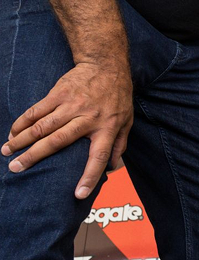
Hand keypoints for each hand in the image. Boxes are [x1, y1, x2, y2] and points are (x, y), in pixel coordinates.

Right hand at [2, 61, 133, 198]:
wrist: (106, 65)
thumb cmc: (117, 96)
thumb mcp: (127, 120)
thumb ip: (121, 143)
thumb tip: (114, 168)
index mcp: (108, 128)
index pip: (99, 157)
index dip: (89, 176)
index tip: (79, 194)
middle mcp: (88, 118)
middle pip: (58, 141)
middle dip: (34, 157)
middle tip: (16, 169)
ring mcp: (72, 105)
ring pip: (42, 126)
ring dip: (21, 140)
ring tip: (7, 153)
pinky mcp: (59, 93)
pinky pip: (37, 110)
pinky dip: (22, 122)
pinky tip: (12, 133)